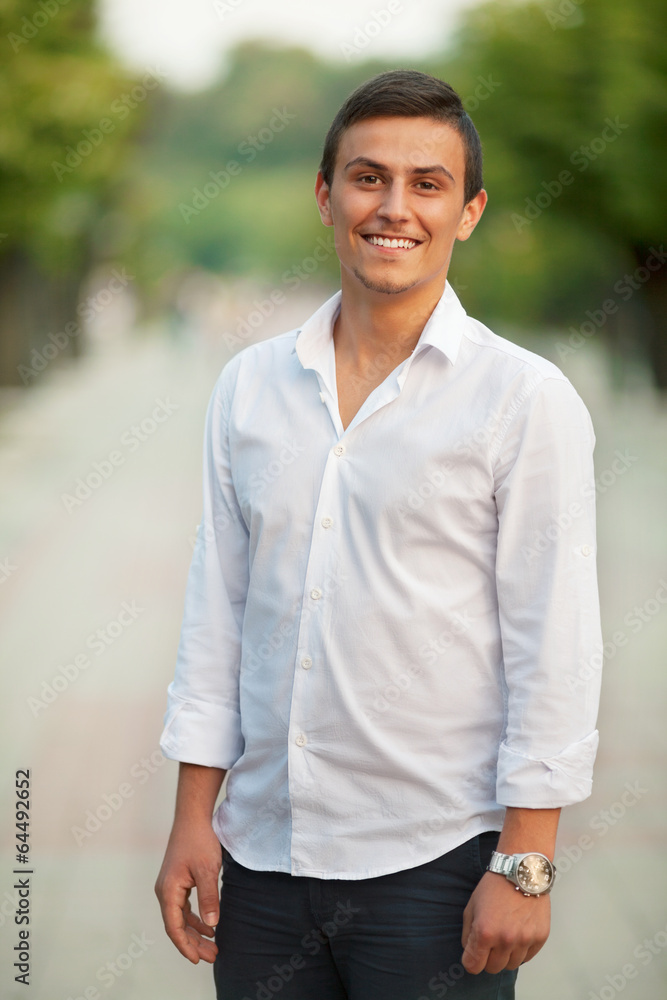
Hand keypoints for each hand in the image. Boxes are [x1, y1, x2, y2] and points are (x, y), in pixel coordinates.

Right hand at [154, 817, 221, 963]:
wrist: (193, 817)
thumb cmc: (199, 840)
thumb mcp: (207, 870)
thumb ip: (209, 897)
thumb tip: (211, 925)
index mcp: (168, 891)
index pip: (174, 927)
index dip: (186, 946)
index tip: (198, 959)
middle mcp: (165, 891)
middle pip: (177, 925)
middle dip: (194, 943)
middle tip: (212, 956)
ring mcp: (170, 886)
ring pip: (181, 918)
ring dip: (196, 932)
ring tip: (213, 946)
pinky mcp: (178, 881)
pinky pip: (184, 907)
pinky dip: (196, 918)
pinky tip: (209, 926)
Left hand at [461, 871, 549, 973]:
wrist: (522, 872)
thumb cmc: (495, 886)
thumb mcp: (471, 906)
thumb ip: (468, 933)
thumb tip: (470, 952)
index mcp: (484, 932)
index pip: (473, 966)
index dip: (471, 961)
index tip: (474, 954)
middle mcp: (505, 940)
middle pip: (493, 969)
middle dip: (488, 958)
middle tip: (490, 942)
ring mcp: (524, 940)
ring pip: (511, 965)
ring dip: (506, 955)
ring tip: (505, 935)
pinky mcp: (540, 938)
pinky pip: (527, 958)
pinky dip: (521, 951)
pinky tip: (518, 933)